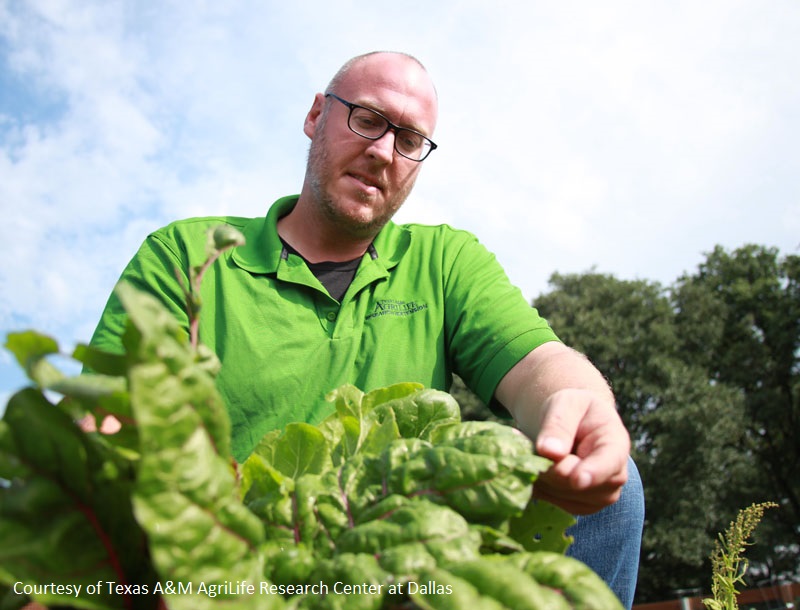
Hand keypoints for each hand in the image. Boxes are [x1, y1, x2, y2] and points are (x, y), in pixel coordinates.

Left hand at [531, 388, 629, 514]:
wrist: (572, 425)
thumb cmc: (573, 410)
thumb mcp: (566, 404)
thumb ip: (558, 425)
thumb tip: (550, 451)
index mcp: (616, 444)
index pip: (609, 463)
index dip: (593, 473)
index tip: (576, 479)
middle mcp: (614, 476)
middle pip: (573, 482)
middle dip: (547, 464)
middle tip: (530, 440)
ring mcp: (598, 496)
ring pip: (557, 492)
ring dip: (538, 472)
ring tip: (535, 448)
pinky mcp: (577, 505)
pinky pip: (547, 499)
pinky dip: (535, 482)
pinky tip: (535, 464)